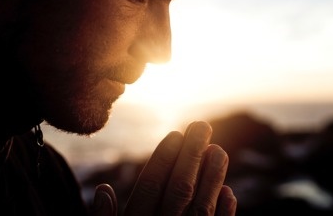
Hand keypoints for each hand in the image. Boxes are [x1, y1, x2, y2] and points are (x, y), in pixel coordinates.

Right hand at [91, 121, 236, 214]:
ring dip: (212, 178)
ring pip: (201, 207)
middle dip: (192, 155)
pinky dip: (224, 213)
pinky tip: (229, 192)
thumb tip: (103, 189)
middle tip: (202, 127)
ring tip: (219, 150)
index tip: (175, 134)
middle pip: (179, 189)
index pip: (150, 186)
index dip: (163, 158)